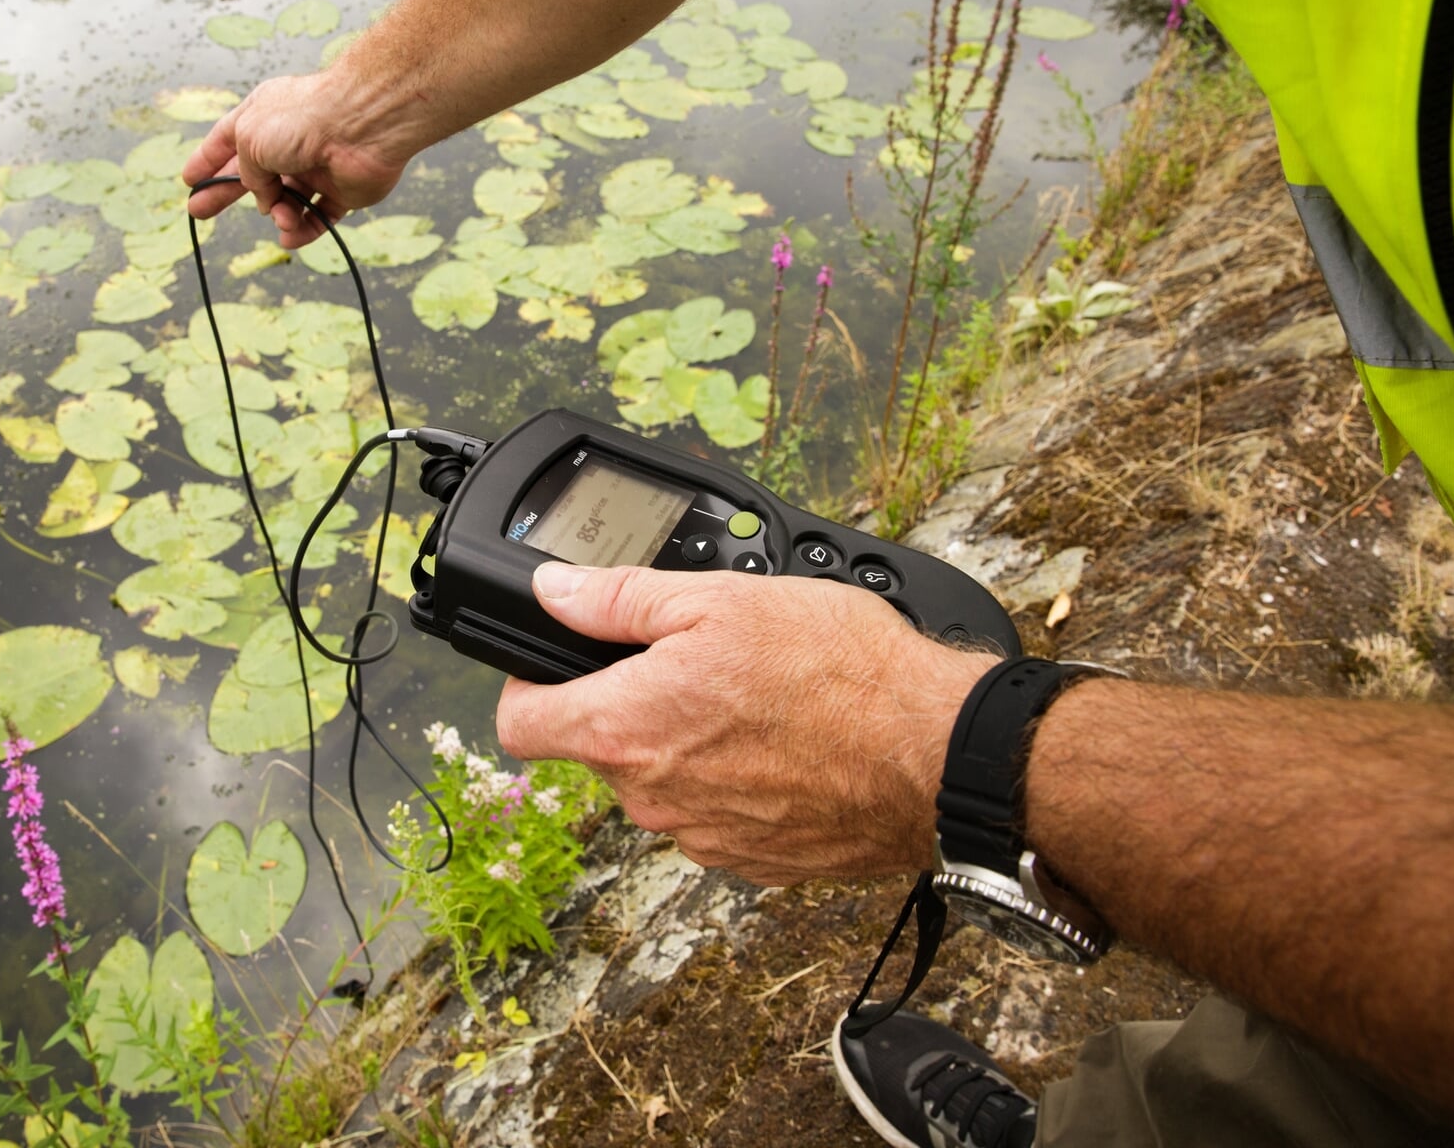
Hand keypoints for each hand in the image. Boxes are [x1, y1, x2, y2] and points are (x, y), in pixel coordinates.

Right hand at [181, 71, 413, 247]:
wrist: (363, 127)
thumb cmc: (302, 121)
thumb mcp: (249, 139)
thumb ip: (245, 172)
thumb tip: (263, 197)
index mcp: (263, 115)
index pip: (226, 138)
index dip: (207, 158)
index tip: (189, 179)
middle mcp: (289, 140)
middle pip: (252, 173)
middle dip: (224, 193)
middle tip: (199, 212)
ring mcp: (316, 166)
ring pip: (285, 200)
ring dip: (277, 213)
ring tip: (281, 216)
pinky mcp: (342, 190)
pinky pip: (318, 216)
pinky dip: (304, 229)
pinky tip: (292, 234)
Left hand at [496, 562, 996, 886]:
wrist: (934, 754)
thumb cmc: (838, 673)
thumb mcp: (720, 599)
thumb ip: (620, 598)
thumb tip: (553, 591)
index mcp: (627, 729)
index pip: (520, 726)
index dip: (528, 686)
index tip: (558, 664)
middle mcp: (652, 797)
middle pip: (600, 748)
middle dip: (632, 706)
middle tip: (695, 663)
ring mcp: (701, 836)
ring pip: (661, 783)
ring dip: (687, 745)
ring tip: (752, 702)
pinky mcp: (751, 861)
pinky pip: (714, 815)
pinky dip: (734, 783)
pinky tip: (781, 746)